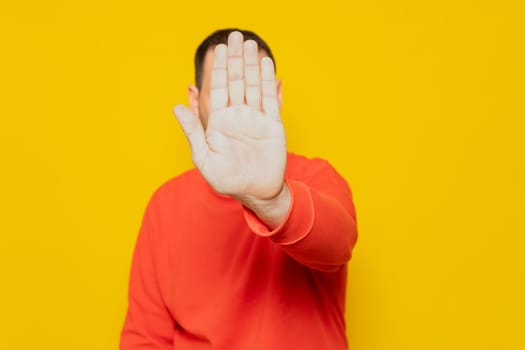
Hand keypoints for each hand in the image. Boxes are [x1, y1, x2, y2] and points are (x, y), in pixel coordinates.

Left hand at [174, 32, 286, 206]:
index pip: (218, 88)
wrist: (255, 192)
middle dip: (235, 59)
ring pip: (253, 85)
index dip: (219, 68)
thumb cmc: (226, 180)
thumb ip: (192, 131)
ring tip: (250, 44)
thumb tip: (176, 106)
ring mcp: (256, 118)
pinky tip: (267, 64)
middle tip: (236, 37)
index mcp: (219, 121)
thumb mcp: (204, 157)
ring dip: (251, 65)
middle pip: (236, 81)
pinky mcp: (272, 124)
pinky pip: (270, 99)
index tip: (220, 49)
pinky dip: (268, 81)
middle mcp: (238, 115)